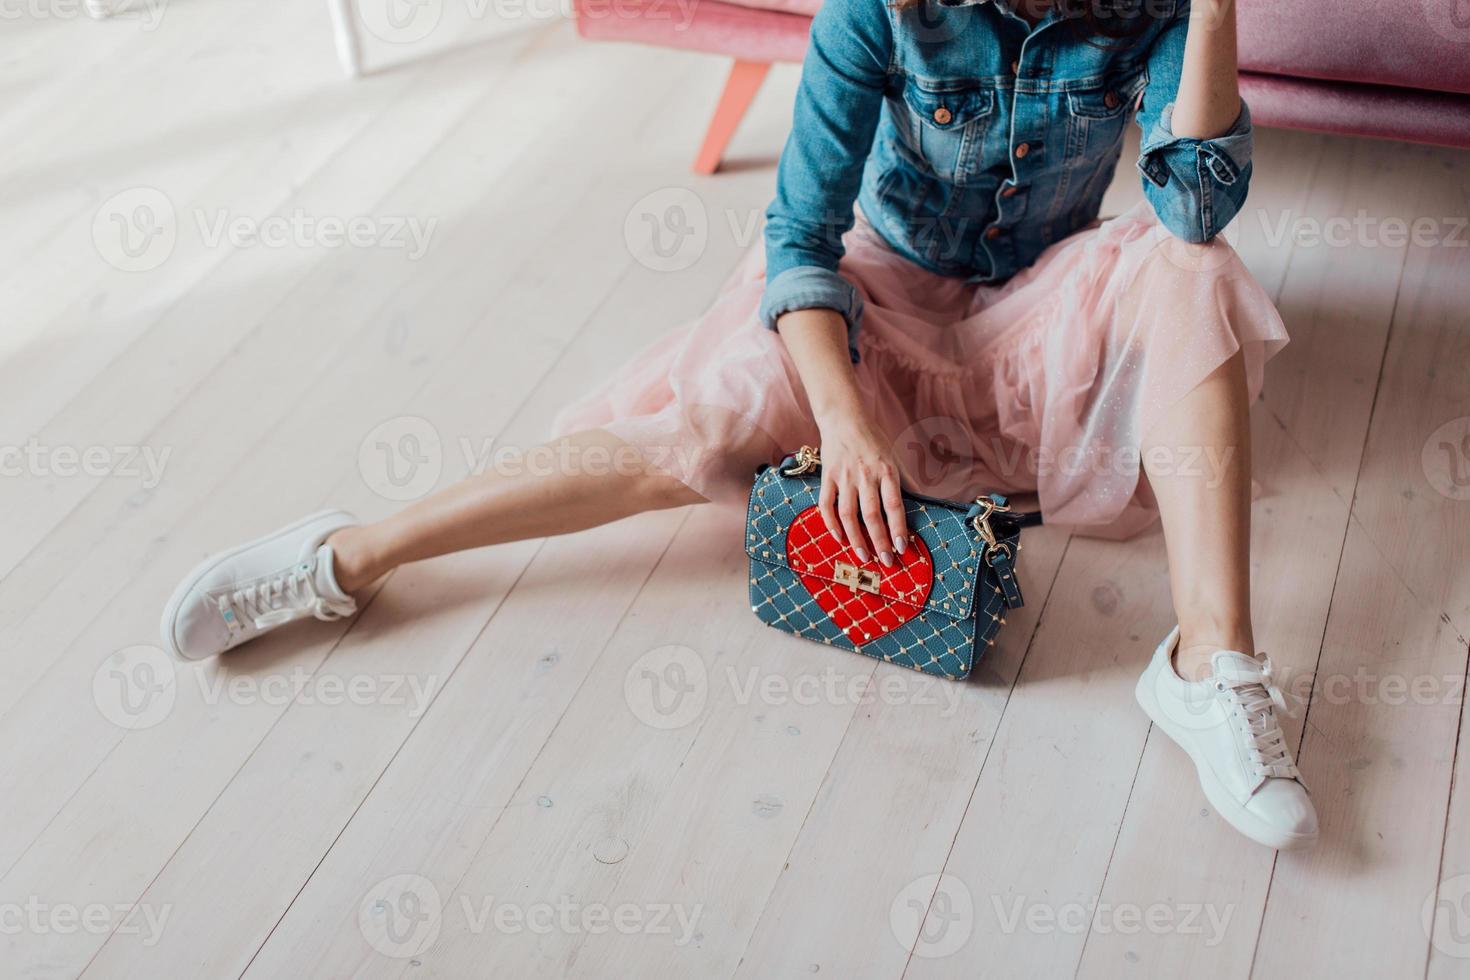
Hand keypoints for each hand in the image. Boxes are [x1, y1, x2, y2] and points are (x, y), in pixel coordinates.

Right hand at [815, 413, 909, 567]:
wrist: (843, 417)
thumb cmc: (872, 438)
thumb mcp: (893, 456)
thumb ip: (902, 481)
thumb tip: (918, 504)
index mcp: (885, 470)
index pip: (893, 505)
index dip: (898, 528)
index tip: (902, 548)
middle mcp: (865, 475)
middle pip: (871, 515)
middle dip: (879, 541)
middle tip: (885, 561)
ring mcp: (844, 476)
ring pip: (848, 514)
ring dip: (856, 539)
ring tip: (863, 556)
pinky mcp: (827, 476)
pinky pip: (826, 505)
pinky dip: (831, 524)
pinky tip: (839, 538)